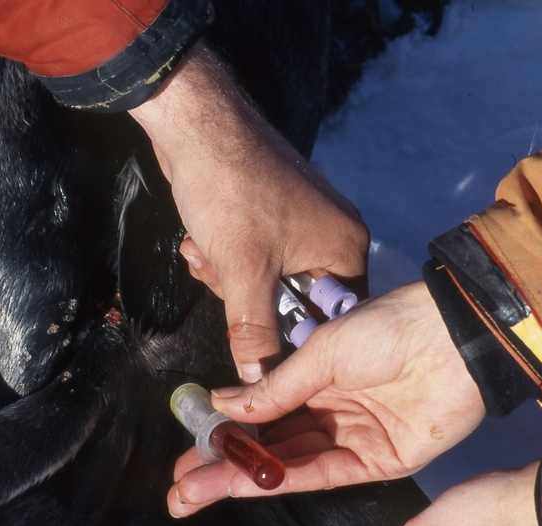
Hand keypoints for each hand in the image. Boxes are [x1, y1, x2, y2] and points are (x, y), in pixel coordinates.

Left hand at [129, 41, 367, 382]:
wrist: (197, 124)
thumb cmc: (231, 193)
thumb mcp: (243, 273)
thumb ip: (254, 333)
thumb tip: (258, 385)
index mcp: (345, 248)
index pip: (333, 318)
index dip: (293, 336)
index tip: (257, 339)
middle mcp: (333, 234)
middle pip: (294, 302)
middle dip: (245, 296)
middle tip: (219, 276)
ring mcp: (302, 221)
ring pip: (266, 279)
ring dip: (226, 275)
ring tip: (203, 251)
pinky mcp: (273, 212)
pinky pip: (253, 256)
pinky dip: (223, 255)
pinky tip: (198, 242)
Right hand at [168, 281, 484, 515]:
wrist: (452, 337)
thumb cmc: (389, 329)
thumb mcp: (320, 354)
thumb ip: (273, 389)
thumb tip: (220, 406)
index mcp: (317, 378)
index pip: (261, 415)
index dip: (223, 435)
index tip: (187, 452)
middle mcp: (330, 412)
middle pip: (268, 448)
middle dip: (221, 468)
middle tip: (178, 490)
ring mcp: (352, 439)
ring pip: (287, 466)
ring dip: (241, 479)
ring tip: (195, 492)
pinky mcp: (378, 463)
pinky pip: (323, 475)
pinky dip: (283, 480)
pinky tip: (245, 484)